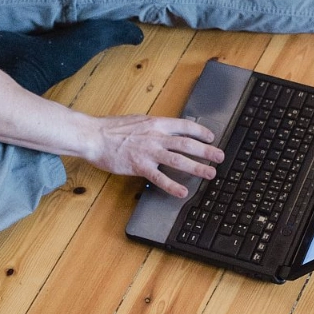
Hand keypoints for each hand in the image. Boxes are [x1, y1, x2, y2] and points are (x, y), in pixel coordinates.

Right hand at [86, 116, 224, 197]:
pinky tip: (183, 192)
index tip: (211, 137)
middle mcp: (156, 136)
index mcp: (156, 123)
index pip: (184, 126)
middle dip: (206, 151)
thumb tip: (165, 129)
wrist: (94, 136)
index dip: (200, 131)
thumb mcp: (137, 121)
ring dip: (197, 167)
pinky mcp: (139, 166)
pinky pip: (160, 178)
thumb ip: (153, 126)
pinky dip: (172, 185)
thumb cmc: (111, 128)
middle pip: (187, 144)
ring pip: (178, 160)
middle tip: (220, 156)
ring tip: (210, 173)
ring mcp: (149, 152)